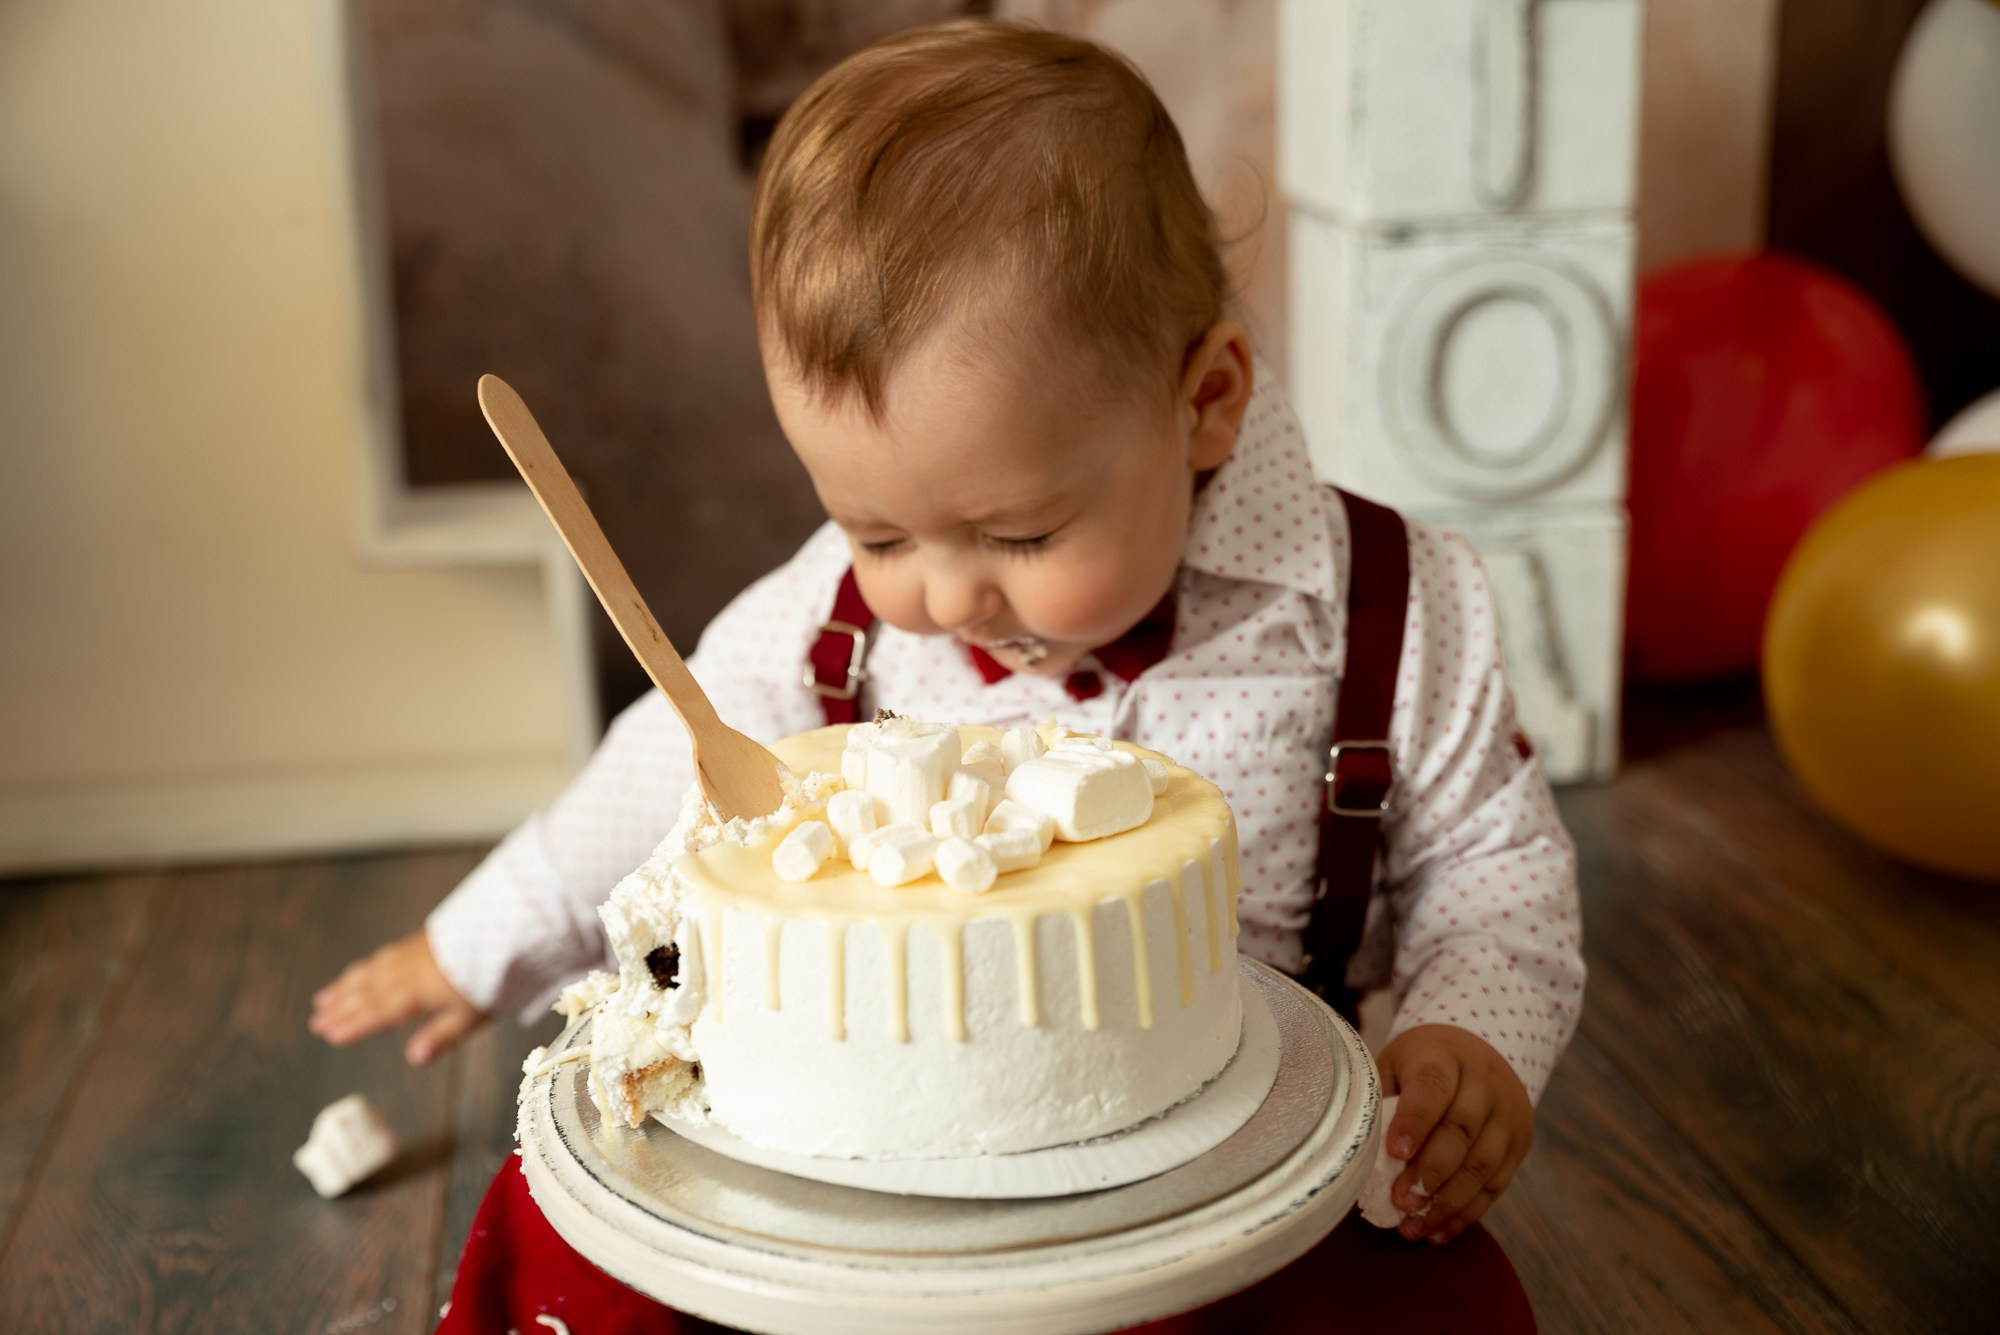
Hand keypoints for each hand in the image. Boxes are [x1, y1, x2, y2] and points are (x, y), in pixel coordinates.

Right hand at [310, 929, 487, 1065]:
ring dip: (346, 985)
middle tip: (316, 1019)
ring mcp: (412, 953)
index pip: (376, 1014)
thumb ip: (441, 1036)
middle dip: (340, 1007)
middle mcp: (406, 972)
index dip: (351, 1025)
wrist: (504, 927)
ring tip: (325, 997)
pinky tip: (365, 967)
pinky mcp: (422, 939)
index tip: (329, 1034)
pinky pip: (384, 955)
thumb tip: (414, 1060)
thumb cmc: (493, 976)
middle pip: (366, 992)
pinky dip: (367, 966)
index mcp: (415, 994)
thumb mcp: (472, 1015)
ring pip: (371, 972)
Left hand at [1376, 1024, 1532, 1244]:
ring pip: (1482, 1165)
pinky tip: (1436, 1232)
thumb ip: (1381, 1103)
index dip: (1415, 1120)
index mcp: (1445, 1057)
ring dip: (1446, 1203)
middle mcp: (1484, 1084)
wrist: (1475, 1051)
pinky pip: (1495, 1186)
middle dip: (1430, 1172)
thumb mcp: (1394, 1066)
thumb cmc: (1419, 1065)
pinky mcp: (1517, 1146)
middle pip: (1461, 1131)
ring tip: (1413, 1227)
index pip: (1433, 1087)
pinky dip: (1465, 1214)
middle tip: (1401, 1202)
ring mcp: (1507, 1116)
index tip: (1394, 1152)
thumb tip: (1360, 1155)